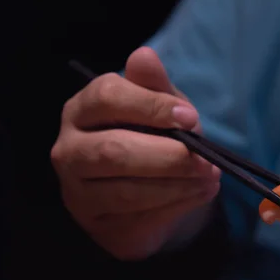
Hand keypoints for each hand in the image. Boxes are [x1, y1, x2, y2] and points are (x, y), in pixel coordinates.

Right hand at [51, 47, 220, 259]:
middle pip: (113, 151)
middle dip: (168, 157)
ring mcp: (77, 192)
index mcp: (82, 110)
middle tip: (207, 162)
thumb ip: (154, 86)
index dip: (150, 105)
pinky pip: (137, 218)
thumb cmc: (153, 138)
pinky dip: (176, 206)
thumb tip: (144, 54)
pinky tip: (198, 194)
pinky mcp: (96, 225)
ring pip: (126, 191)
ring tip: (209, 179)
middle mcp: (69, 150)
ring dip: (178, 186)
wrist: (150, 192)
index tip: (190, 117)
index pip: (107, 98)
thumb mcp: (160, 108)